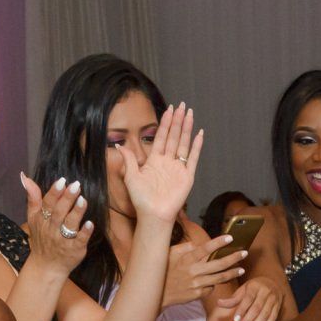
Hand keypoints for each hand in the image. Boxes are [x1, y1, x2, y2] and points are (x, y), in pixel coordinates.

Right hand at [20, 172, 92, 276]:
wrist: (46, 267)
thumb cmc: (41, 239)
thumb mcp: (33, 218)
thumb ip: (33, 197)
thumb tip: (25, 177)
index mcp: (42, 220)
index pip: (47, 204)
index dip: (54, 192)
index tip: (62, 181)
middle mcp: (51, 229)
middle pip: (59, 212)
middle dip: (67, 198)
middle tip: (76, 185)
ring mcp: (63, 240)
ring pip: (69, 225)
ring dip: (76, 212)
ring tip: (83, 200)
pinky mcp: (74, 249)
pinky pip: (80, 240)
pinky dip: (85, 232)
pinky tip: (90, 223)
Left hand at [122, 102, 204, 225]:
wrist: (153, 215)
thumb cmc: (141, 199)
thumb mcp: (131, 176)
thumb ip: (129, 159)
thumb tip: (120, 144)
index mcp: (155, 160)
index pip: (162, 137)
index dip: (165, 123)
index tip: (169, 109)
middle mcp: (168, 161)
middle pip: (175, 136)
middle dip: (178, 120)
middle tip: (183, 105)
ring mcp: (178, 168)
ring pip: (184, 143)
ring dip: (187, 128)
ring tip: (191, 114)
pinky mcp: (187, 176)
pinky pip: (193, 158)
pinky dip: (197, 146)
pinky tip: (200, 134)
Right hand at [164, 235, 245, 307]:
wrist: (156, 294)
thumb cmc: (162, 271)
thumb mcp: (168, 255)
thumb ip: (183, 248)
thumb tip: (196, 245)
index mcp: (186, 259)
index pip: (205, 249)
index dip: (218, 242)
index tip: (230, 237)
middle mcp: (193, 271)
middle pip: (218, 264)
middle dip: (234, 258)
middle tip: (244, 253)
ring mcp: (196, 284)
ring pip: (219, 278)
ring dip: (232, 273)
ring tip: (241, 269)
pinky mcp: (197, 294)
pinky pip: (211, 288)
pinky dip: (215, 283)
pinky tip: (218, 281)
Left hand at [219, 275, 282, 320]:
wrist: (272, 283)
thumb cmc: (253, 289)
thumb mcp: (242, 290)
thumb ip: (232, 299)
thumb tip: (219, 303)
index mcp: (255, 286)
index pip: (248, 299)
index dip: (242, 309)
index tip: (235, 320)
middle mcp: (266, 292)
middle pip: (256, 308)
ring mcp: (273, 299)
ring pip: (265, 315)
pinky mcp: (278, 307)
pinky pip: (272, 318)